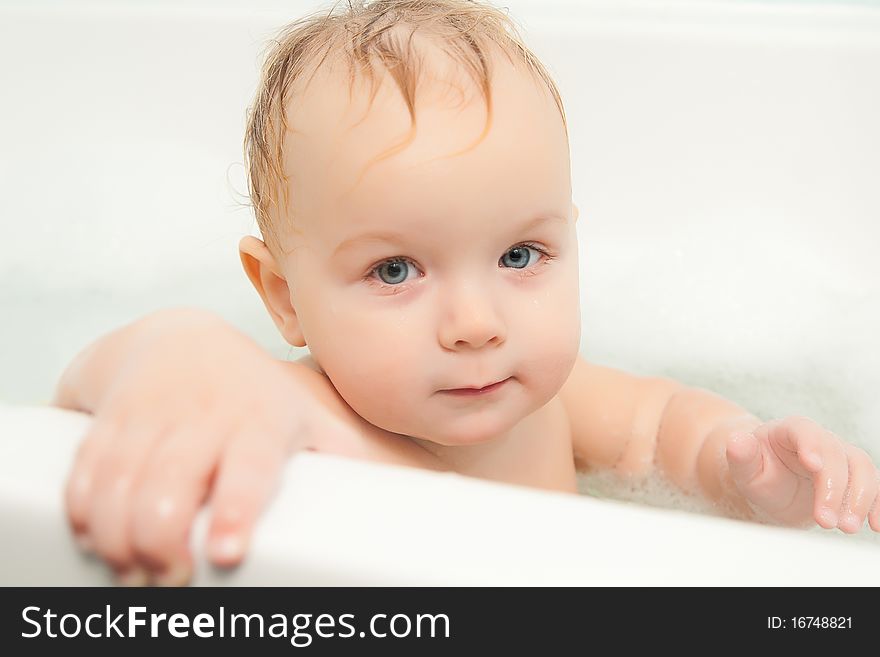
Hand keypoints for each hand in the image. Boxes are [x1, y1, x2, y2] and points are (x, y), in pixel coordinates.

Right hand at [61, 317, 362, 585]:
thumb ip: (349, 454)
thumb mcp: (308, 415)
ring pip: (121, 483)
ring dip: (118, 537)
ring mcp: (152, 417)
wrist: (178, 340)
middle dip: (162, 542)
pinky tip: (95, 537)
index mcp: (260, 421)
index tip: (226, 552)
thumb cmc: (254, 395)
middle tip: (170, 578)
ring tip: (133, 570)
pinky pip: (87, 470)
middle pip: (171, 486)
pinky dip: (83, 510)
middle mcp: (204, 417)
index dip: (236, 508)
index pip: (249, 466)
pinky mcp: (111, 422)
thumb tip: (419, 488)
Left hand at [725, 416, 879, 532]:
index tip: (813, 466)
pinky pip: (874, 486)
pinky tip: (876, 525)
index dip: (811, 445)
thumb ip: (741, 456)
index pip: (805, 431)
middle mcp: (820, 439)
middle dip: (834, 489)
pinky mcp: (854, 477)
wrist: (771, 486)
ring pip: (862, 468)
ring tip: (847, 527)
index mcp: (790, 430)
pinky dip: (877, 505)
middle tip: (826, 521)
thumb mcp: (744, 469)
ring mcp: (840, 457)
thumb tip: (736, 441)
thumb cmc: (756, 473)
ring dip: (859, 499)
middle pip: (836, 455)